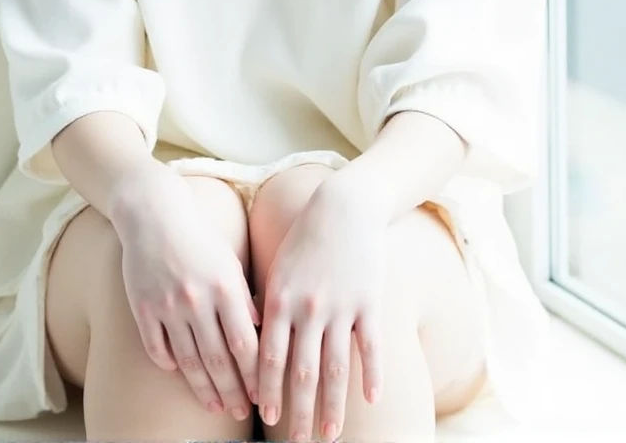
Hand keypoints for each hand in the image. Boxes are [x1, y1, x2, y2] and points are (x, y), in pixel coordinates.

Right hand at [108, 163, 260, 418]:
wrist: (153, 214)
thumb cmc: (199, 238)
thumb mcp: (229, 263)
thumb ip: (243, 298)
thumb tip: (261, 334)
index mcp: (224, 286)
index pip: (245, 343)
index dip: (255, 374)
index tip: (264, 395)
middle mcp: (196, 299)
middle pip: (218, 359)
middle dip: (233, 391)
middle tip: (242, 412)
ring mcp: (166, 306)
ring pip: (188, 360)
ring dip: (204, 388)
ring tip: (216, 405)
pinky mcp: (142, 307)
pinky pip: (157, 348)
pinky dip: (169, 365)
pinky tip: (181, 375)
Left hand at [256, 173, 386, 441]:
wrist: (345, 206)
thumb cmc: (306, 238)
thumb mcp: (278, 268)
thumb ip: (267, 305)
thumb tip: (254, 344)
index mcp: (280, 299)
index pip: (270, 357)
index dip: (268, 391)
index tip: (266, 419)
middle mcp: (308, 308)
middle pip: (302, 372)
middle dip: (298, 411)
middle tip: (297, 442)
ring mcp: (341, 307)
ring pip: (335, 368)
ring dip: (332, 407)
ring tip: (330, 435)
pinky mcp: (370, 302)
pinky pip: (371, 347)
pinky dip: (372, 376)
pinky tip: (371, 401)